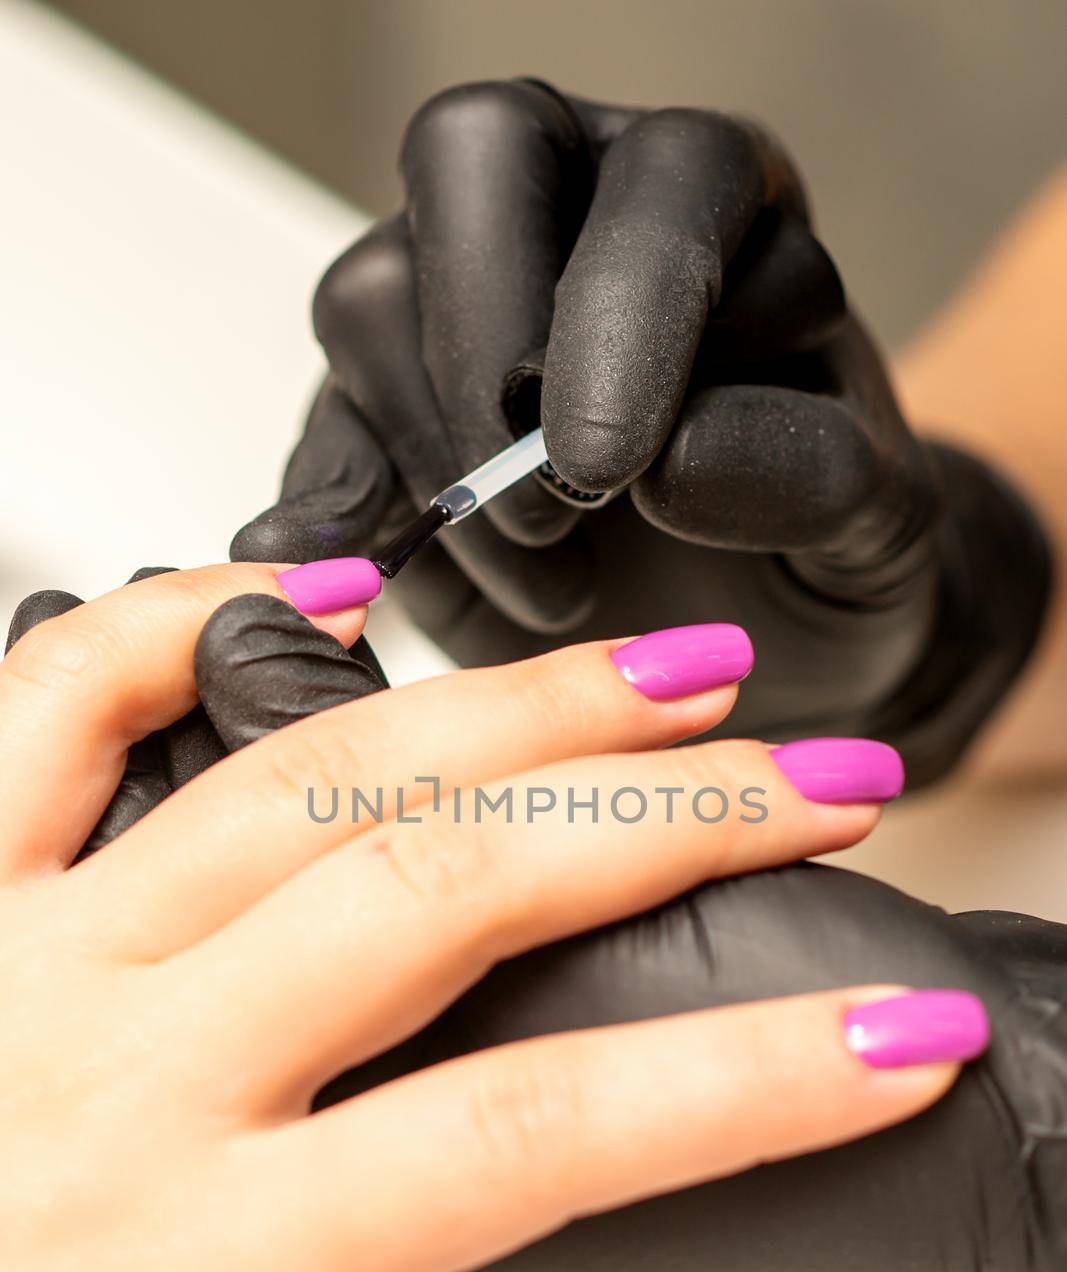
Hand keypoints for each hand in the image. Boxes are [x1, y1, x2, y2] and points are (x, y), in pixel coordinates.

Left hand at [0, 569, 980, 1271]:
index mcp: (168, 1245)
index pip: (527, 1140)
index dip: (739, 1086)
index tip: (881, 1042)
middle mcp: (115, 1059)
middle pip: (453, 894)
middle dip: (666, 823)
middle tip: (809, 780)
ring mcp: (30, 947)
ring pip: (315, 777)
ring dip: (507, 713)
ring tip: (659, 678)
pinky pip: (62, 703)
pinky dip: (186, 620)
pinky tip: (309, 585)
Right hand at [232, 79, 1050, 786]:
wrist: (761, 635)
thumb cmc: (822, 549)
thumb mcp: (871, 520)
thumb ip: (810, 470)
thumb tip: (669, 462)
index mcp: (717, 202)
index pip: (661, 179)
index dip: (622, 312)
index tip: (613, 470)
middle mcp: (575, 214)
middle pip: (469, 160)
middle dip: (490, 349)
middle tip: (549, 513)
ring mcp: (459, 305)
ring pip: (369, 299)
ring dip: (438, 464)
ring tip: (550, 589)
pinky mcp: (383, 415)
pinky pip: (323, 432)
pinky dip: (329, 514)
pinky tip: (354, 576)